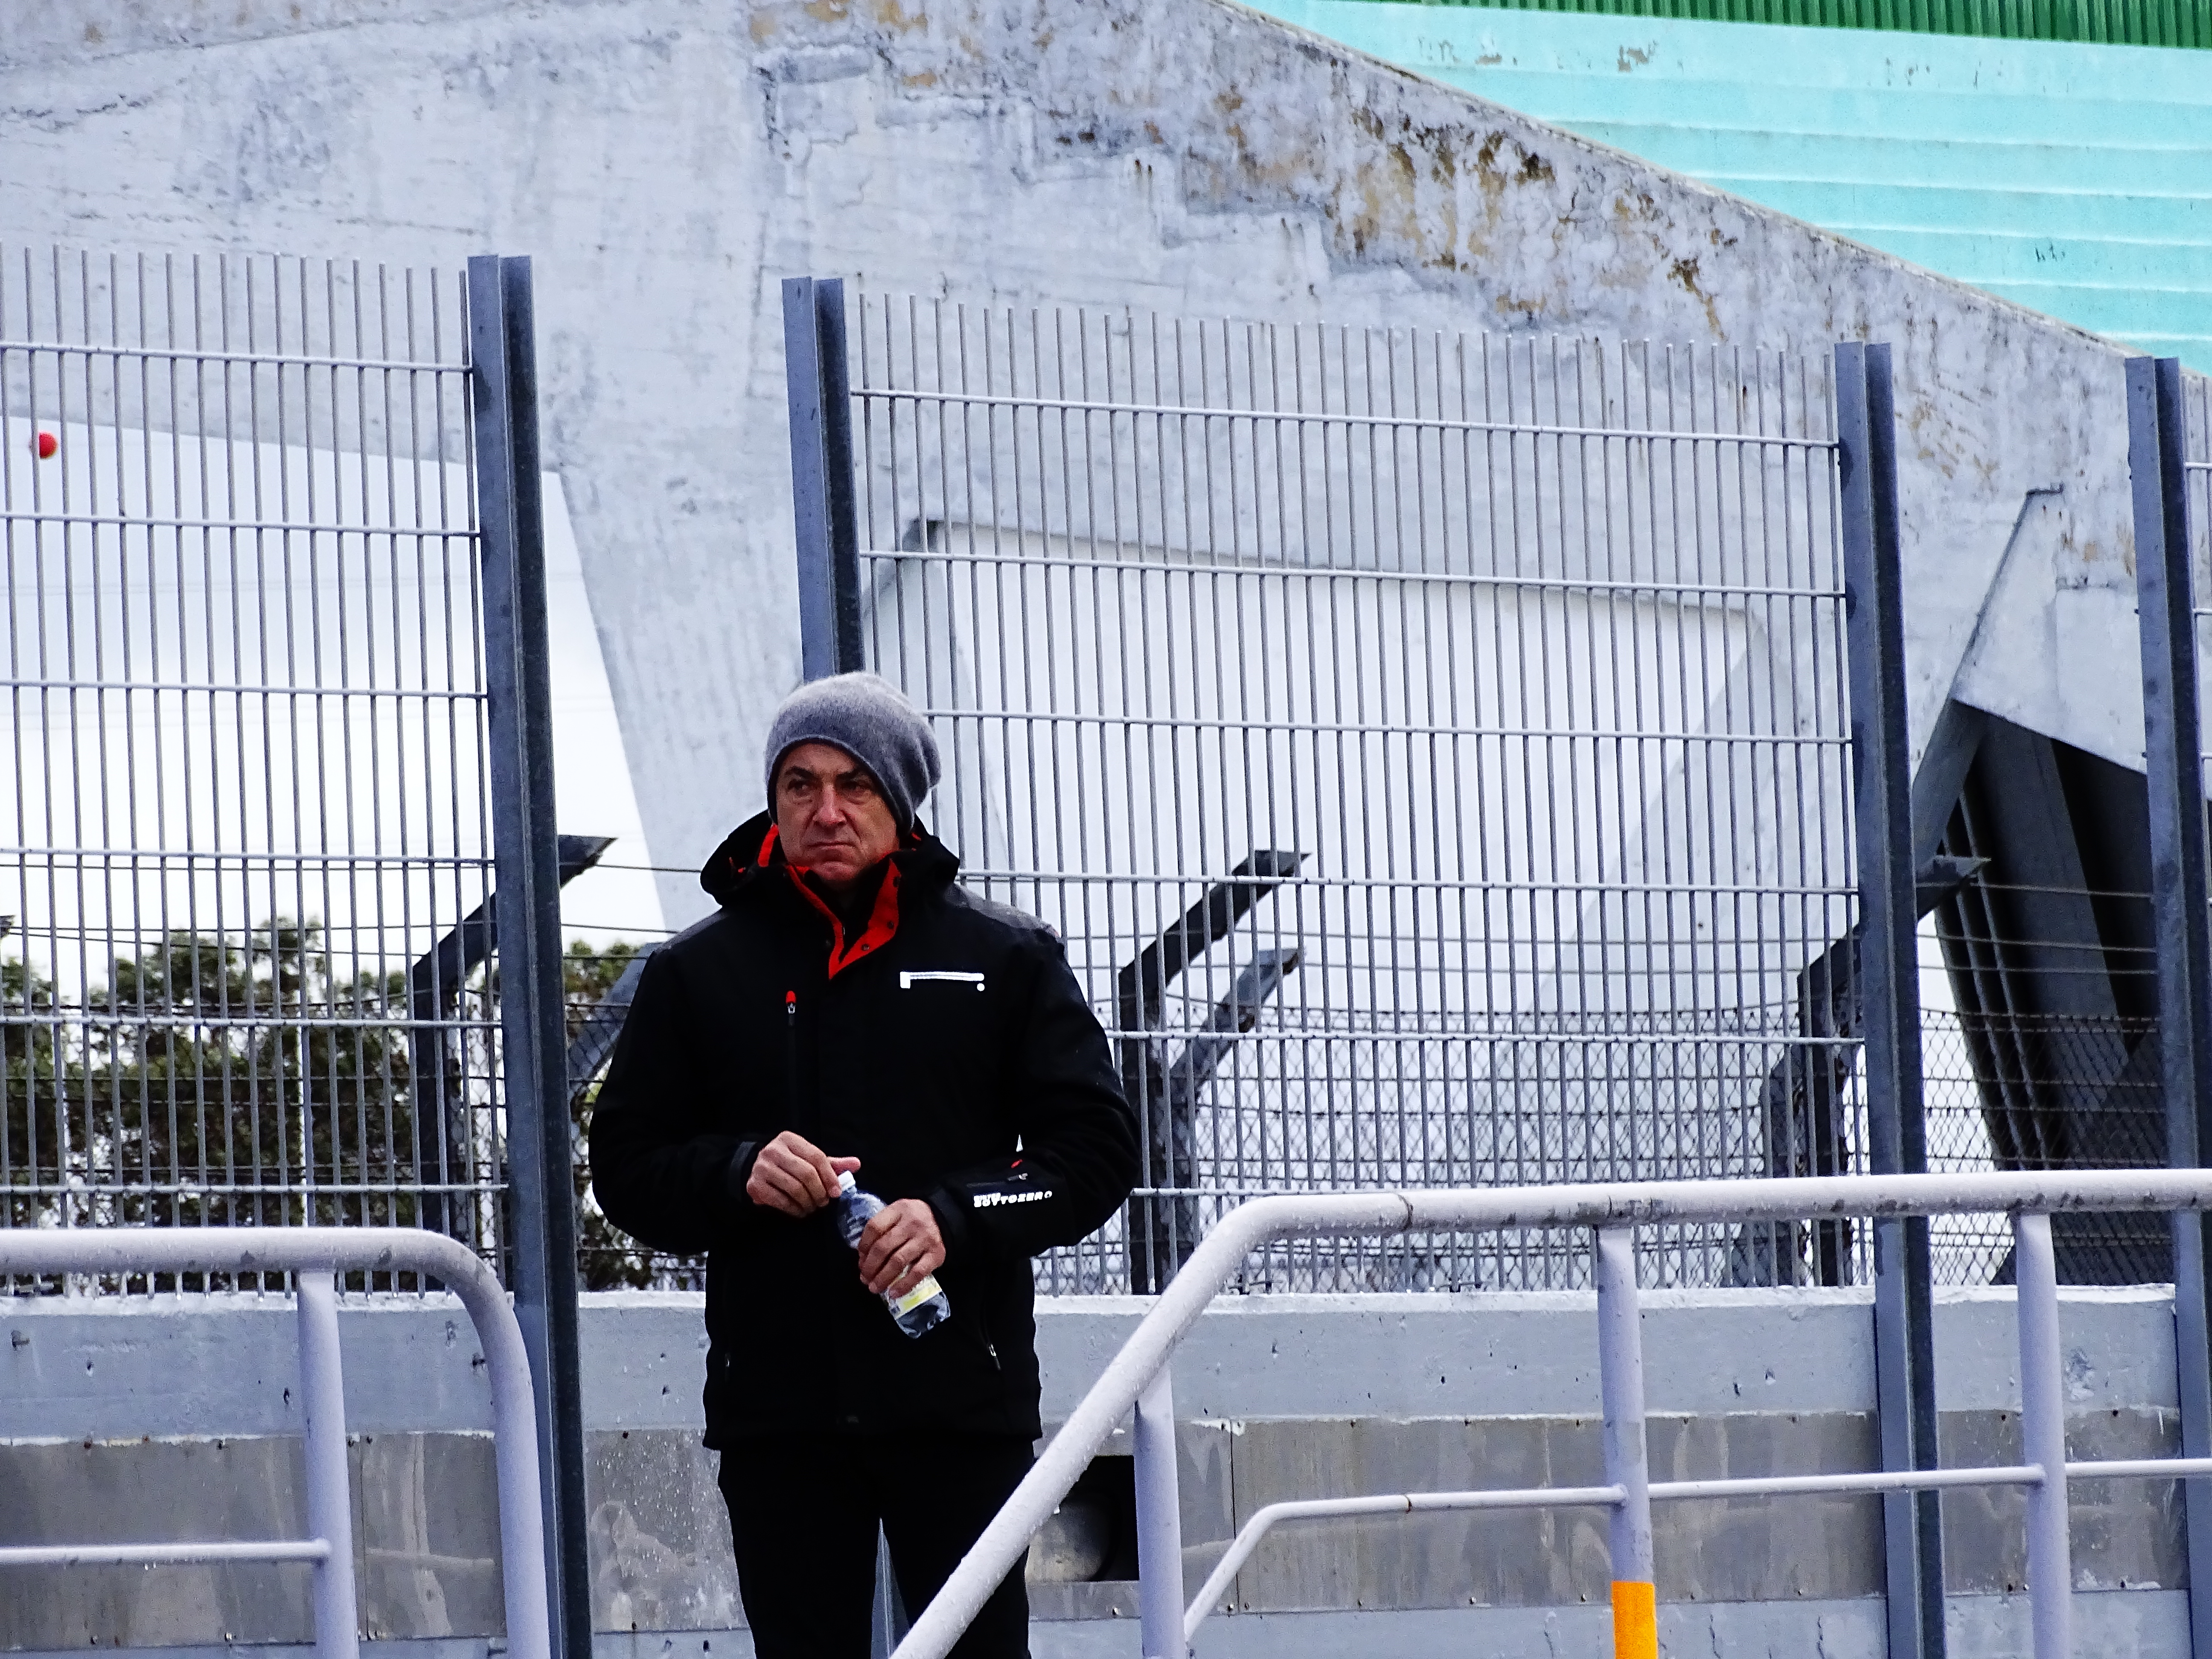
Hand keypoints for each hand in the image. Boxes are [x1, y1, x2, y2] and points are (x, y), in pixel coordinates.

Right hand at [745, 1131, 860, 1216]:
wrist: (757, 1170)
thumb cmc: (789, 1164)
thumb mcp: (809, 1159)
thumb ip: (833, 1163)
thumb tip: (856, 1164)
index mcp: (789, 1139)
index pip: (816, 1157)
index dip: (830, 1176)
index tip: (837, 1192)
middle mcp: (773, 1150)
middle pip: (806, 1173)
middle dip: (819, 1192)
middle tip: (823, 1202)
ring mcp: (762, 1167)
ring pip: (794, 1188)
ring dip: (808, 1202)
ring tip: (812, 1207)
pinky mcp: (754, 1185)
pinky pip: (780, 1200)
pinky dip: (794, 1209)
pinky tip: (800, 1211)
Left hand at [857, 1199, 945, 1299]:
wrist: (944, 1218)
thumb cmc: (914, 1219)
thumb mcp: (897, 1214)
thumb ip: (882, 1230)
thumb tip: (864, 1258)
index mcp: (898, 1210)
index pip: (874, 1227)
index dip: (863, 1246)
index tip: (860, 1259)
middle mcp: (912, 1223)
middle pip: (884, 1247)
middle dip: (870, 1266)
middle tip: (864, 1278)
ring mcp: (925, 1239)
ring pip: (898, 1261)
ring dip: (882, 1278)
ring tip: (874, 1288)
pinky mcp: (936, 1254)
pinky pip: (917, 1272)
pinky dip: (904, 1285)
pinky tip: (893, 1293)